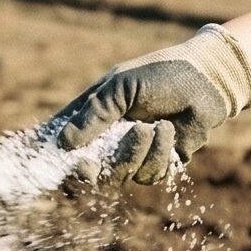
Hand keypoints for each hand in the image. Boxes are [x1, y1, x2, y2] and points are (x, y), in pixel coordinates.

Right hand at [45, 25, 250, 183]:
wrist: (207, 81)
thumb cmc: (162, 74)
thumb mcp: (122, 87)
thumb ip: (94, 114)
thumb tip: (63, 144)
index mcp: (93, 114)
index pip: (62, 139)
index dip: (50, 155)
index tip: (43, 164)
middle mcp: (110, 137)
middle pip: (87, 170)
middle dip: (89, 170)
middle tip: (90, 166)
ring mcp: (133, 152)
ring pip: (120, 175)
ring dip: (136, 153)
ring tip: (156, 126)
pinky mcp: (159, 162)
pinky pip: (149, 175)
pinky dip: (159, 155)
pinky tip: (169, 131)